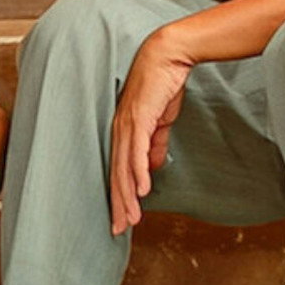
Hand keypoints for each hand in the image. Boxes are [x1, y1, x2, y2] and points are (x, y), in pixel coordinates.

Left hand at [109, 29, 191, 234]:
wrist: (168, 55)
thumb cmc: (163, 85)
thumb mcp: (160, 122)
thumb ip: (156, 144)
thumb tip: (153, 168)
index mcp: (123, 132)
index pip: (117, 171)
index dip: (119, 197)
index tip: (122, 219)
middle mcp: (119, 130)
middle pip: (115, 175)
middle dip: (118, 204)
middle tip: (119, 229)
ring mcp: (127, 124)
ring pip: (124, 168)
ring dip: (128, 195)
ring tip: (131, 218)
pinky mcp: (140, 117)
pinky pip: (137, 151)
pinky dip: (138, 172)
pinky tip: (143, 190)